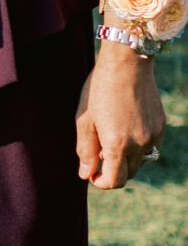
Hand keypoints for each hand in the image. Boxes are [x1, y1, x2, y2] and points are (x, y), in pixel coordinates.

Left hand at [77, 44, 165, 189]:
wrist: (127, 63)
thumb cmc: (99, 89)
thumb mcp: (84, 120)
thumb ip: (85, 150)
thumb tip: (86, 174)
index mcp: (118, 145)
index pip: (115, 181)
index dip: (102, 182)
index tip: (93, 174)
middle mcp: (139, 144)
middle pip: (129, 174)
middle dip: (114, 171)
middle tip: (100, 152)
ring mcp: (154, 135)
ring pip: (142, 161)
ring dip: (127, 159)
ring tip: (112, 137)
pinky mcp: (161, 126)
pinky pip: (151, 147)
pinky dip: (139, 146)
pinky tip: (127, 127)